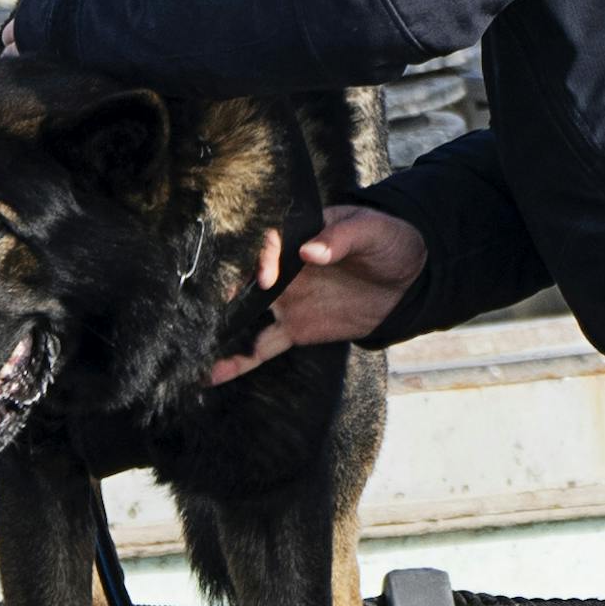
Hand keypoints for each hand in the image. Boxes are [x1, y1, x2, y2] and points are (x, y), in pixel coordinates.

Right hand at [215, 203, 430, 381]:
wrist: (410, 278)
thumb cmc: (390, 242)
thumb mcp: (372, 232)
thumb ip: (342, 239)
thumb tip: (311, 251)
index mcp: (299, 238)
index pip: (269, 244)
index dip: (262, 259)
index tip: (266, 278)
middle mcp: (284, 270)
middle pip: (246, 281)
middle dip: (223, 297)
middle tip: (199, 313)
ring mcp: (286, 302)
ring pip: (247, 318)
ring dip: (222, 333)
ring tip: (193, 351)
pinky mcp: (295, 330)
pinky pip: (263, 346)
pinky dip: (239, 361)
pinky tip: (212, 374)